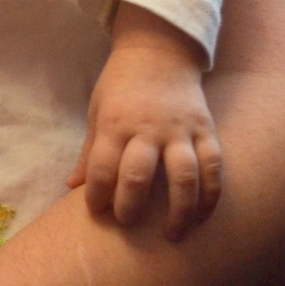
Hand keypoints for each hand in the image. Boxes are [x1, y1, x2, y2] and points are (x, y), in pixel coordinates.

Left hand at [67, 3, 221, 238]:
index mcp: (115, 123)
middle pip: (138, 176)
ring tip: (172, 235)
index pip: (102, 168)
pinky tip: (204, 216)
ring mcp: (180, 129)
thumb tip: (71, 187)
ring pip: (182, 176)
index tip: (97, 212)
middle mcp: (147, 128)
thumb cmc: (121, 84)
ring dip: (178, 211)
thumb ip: (89, 151)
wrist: (159, 51)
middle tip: (127, 225)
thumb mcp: (97, 110)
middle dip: (130, 207)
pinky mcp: (205, 129)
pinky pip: (213, 165)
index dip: (97, 196)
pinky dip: (211, 193)